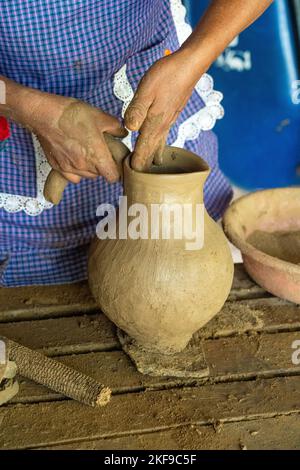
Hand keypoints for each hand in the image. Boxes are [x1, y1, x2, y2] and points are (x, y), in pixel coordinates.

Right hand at [25, 92, 126, 182]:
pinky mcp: (58, 167)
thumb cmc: (72, 114)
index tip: (114, 163)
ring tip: (85, 152)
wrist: (45, 114)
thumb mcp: (100, 116)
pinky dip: (75, 171)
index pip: (113, 177)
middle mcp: (85, 166)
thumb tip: (122, 133)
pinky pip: (72, 176)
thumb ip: (115, 127)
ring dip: (89, 168)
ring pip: (86, 176)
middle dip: (102, 166)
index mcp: (98, 156)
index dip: (116, 171)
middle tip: (99, 151)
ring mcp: (70, 168)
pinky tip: (74, 158)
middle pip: (100, 175)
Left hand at [124, 50, 201, 170]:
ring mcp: (168, 122)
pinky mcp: (170, 116)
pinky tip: (157, 152)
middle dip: (143, 168)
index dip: (136, 165)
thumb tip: (130, 130)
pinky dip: (157, 149)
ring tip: (147, 174)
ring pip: (158, 147)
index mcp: (154, 123)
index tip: (130, 179)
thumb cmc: (167, 74)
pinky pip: (161, 138)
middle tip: (136, 183)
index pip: (143, 150)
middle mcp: (162, 127)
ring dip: (151, 160)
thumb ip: (137, 110)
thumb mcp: (146, 89)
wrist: (189, 65)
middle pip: (151, 153)